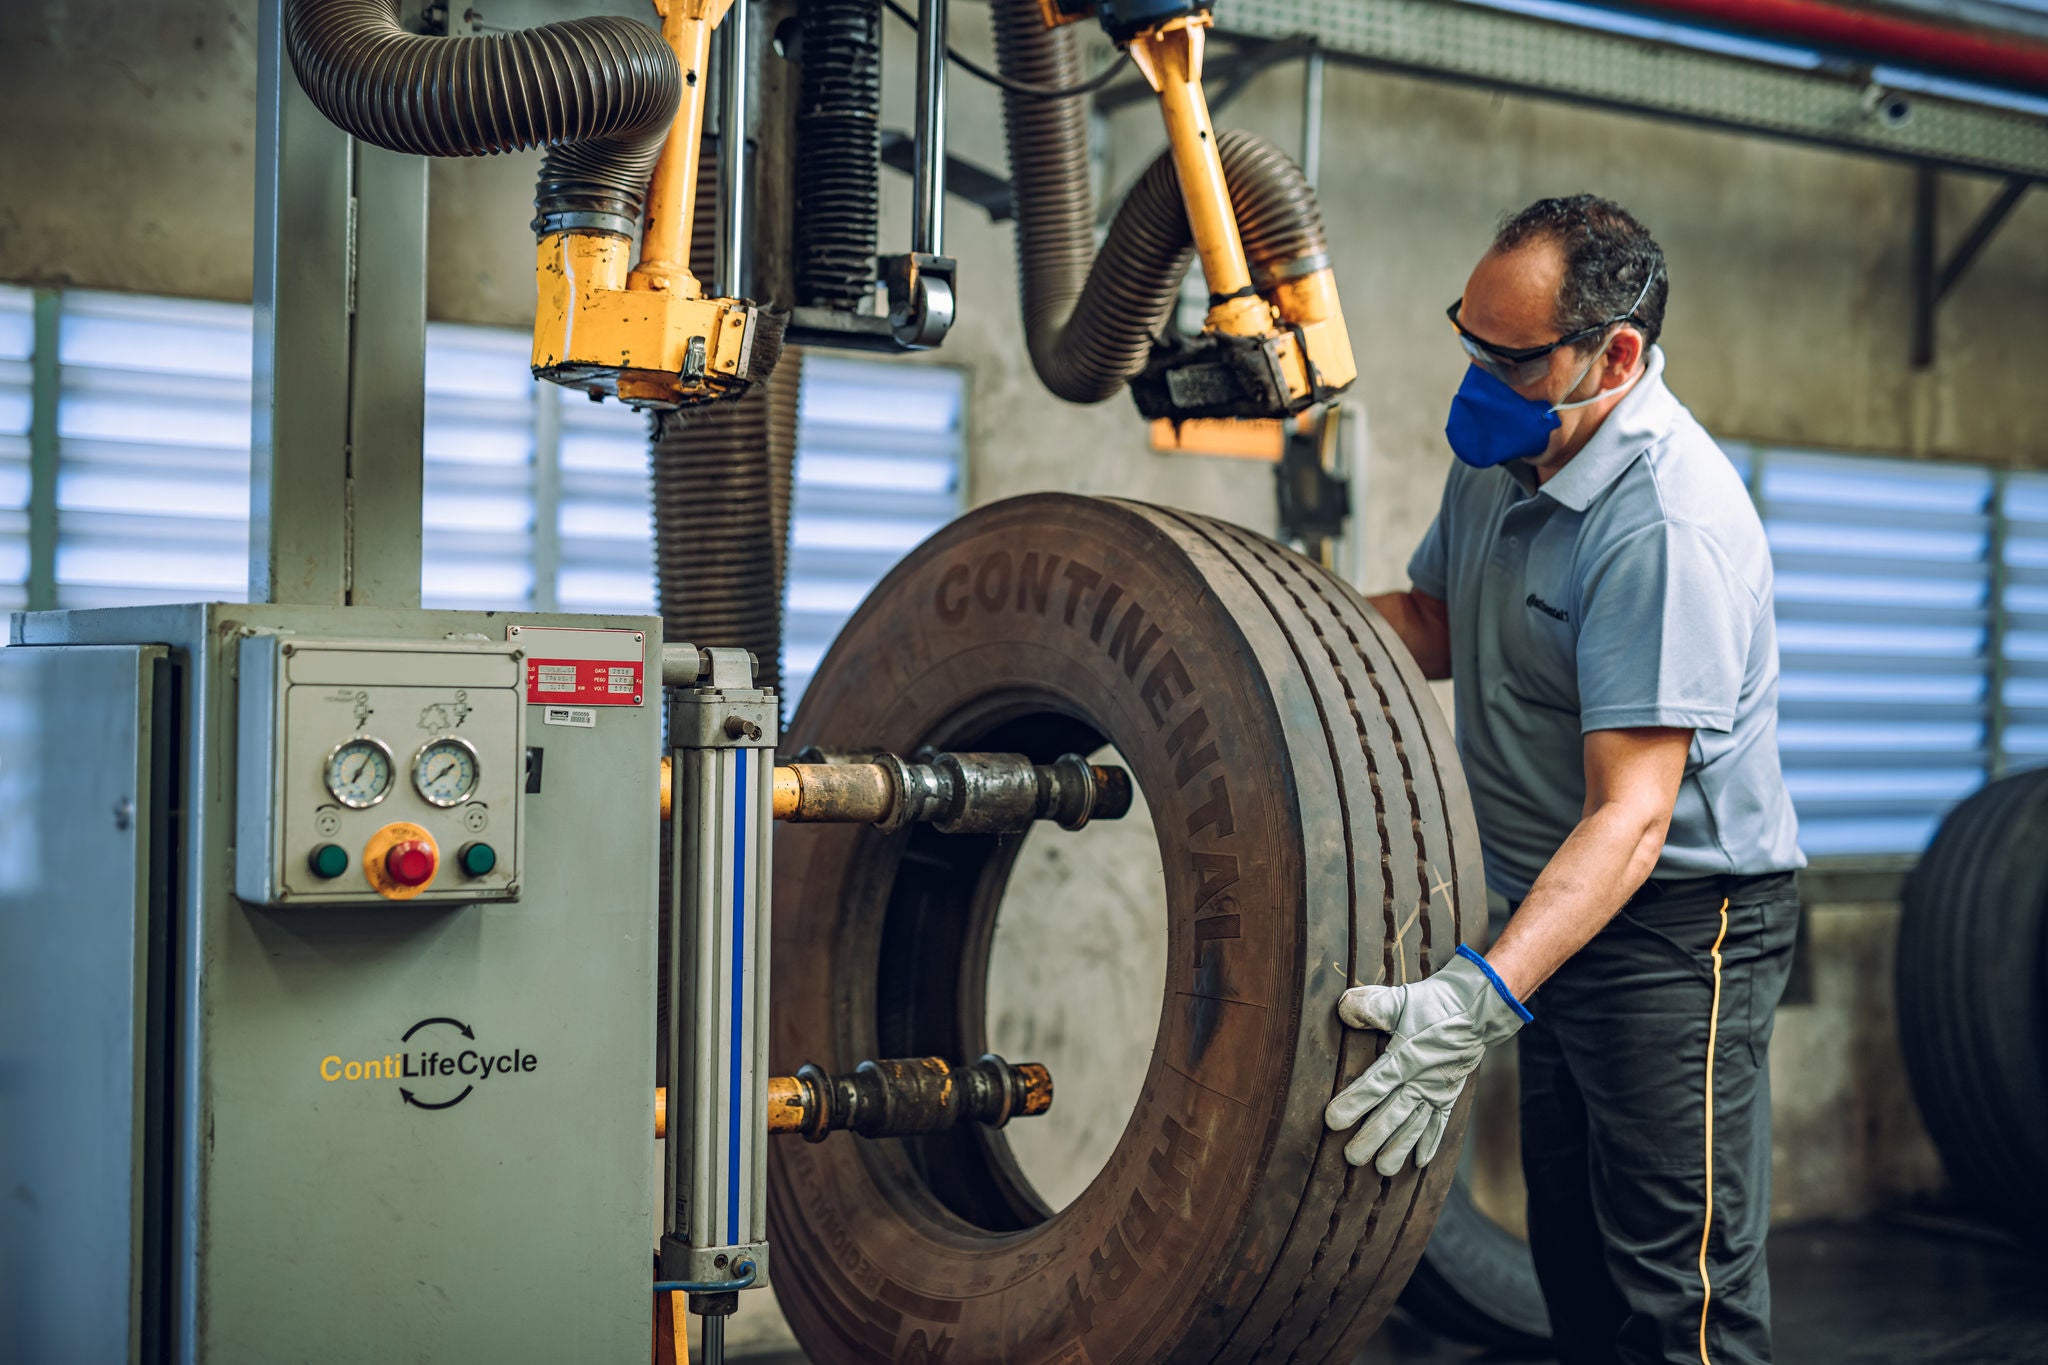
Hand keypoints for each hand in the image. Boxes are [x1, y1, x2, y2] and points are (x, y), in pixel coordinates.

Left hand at [1324, 945, 1529, 1173]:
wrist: (1479, 1007)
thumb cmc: (1435, 1002)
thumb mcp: (1399, 999)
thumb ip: (1370, 1005)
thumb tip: (1342, 1010)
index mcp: (1407, 1056)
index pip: (1376, 1084)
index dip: (1354, 1103)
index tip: (1332, 1121)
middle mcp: (1423, 1079)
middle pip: (1393, 1114)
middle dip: (1371, 1137)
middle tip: (1351, 1159)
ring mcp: (1438, 1089)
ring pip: (1415, 1125)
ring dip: (1398, 1148)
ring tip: (1383, 1170)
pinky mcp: (1449, 1093)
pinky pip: (1439, 1123)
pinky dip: (1430, 1142)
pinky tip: (1420, 1163)